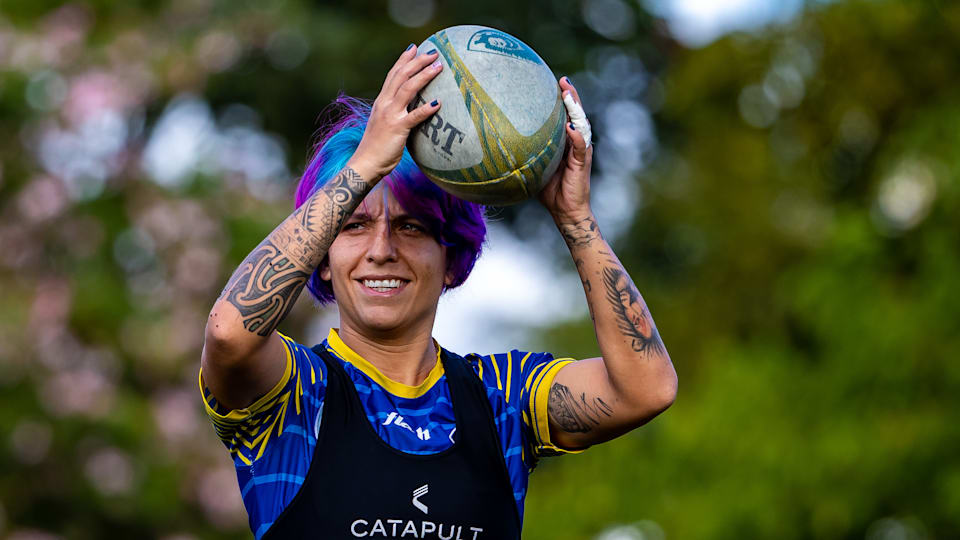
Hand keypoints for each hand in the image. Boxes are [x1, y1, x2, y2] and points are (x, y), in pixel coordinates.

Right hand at [349, 45, 442, 180]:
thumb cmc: (376, 147)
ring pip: (408, 88)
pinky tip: (439, 102)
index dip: (403, 59)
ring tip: (438, 67)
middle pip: (401, 75)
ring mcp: (390, 115)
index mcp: (381, 101)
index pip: (392, 74)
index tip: (414, 47)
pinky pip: (415, 116)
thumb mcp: (383, 124)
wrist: (365, 163)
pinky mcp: (397, 128)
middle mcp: (384, 103)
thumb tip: (408, 109)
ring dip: (424, 75)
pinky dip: (427, 108)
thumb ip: (393, 113)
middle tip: (433, 52)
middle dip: (417, 61)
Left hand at [539, 77, 593, 222]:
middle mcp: (576, 142)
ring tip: (569, 94)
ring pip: (581, 124)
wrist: (565, 211)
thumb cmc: (549, 190)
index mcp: (565, 141)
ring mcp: (580, 151)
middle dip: (571, 96)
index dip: (561, 99)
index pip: (565, 115)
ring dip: (575, 108)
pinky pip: (580, 146)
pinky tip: (570, 126)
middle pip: (576, 114)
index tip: (554, 82)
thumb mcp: (535, 167)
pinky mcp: (582, 162)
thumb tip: (501, 142)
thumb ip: (527, 153)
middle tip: (563, 80)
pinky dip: (576, 135)